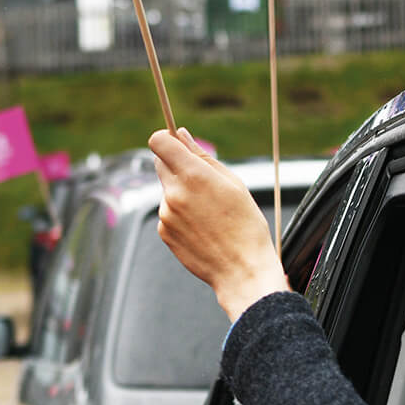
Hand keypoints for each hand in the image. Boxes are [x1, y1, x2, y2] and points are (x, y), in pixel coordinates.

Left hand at [150, 128, 288, 320]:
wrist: (242, 270)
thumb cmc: (246, 225)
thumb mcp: (233, 183)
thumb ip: (202, 156)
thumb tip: (181, 135)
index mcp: (193, 175)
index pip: (159, 142)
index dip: (166, 138)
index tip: (177, 142)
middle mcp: (174, 193)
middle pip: (160, 163)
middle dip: (177, 164)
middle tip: (203, 180)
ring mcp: (165, 214)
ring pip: (167, 189)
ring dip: (182, 192)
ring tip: (209, 212)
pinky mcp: (163, 231)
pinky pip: (168, 211)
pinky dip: (181, 214)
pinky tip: (202, 227)